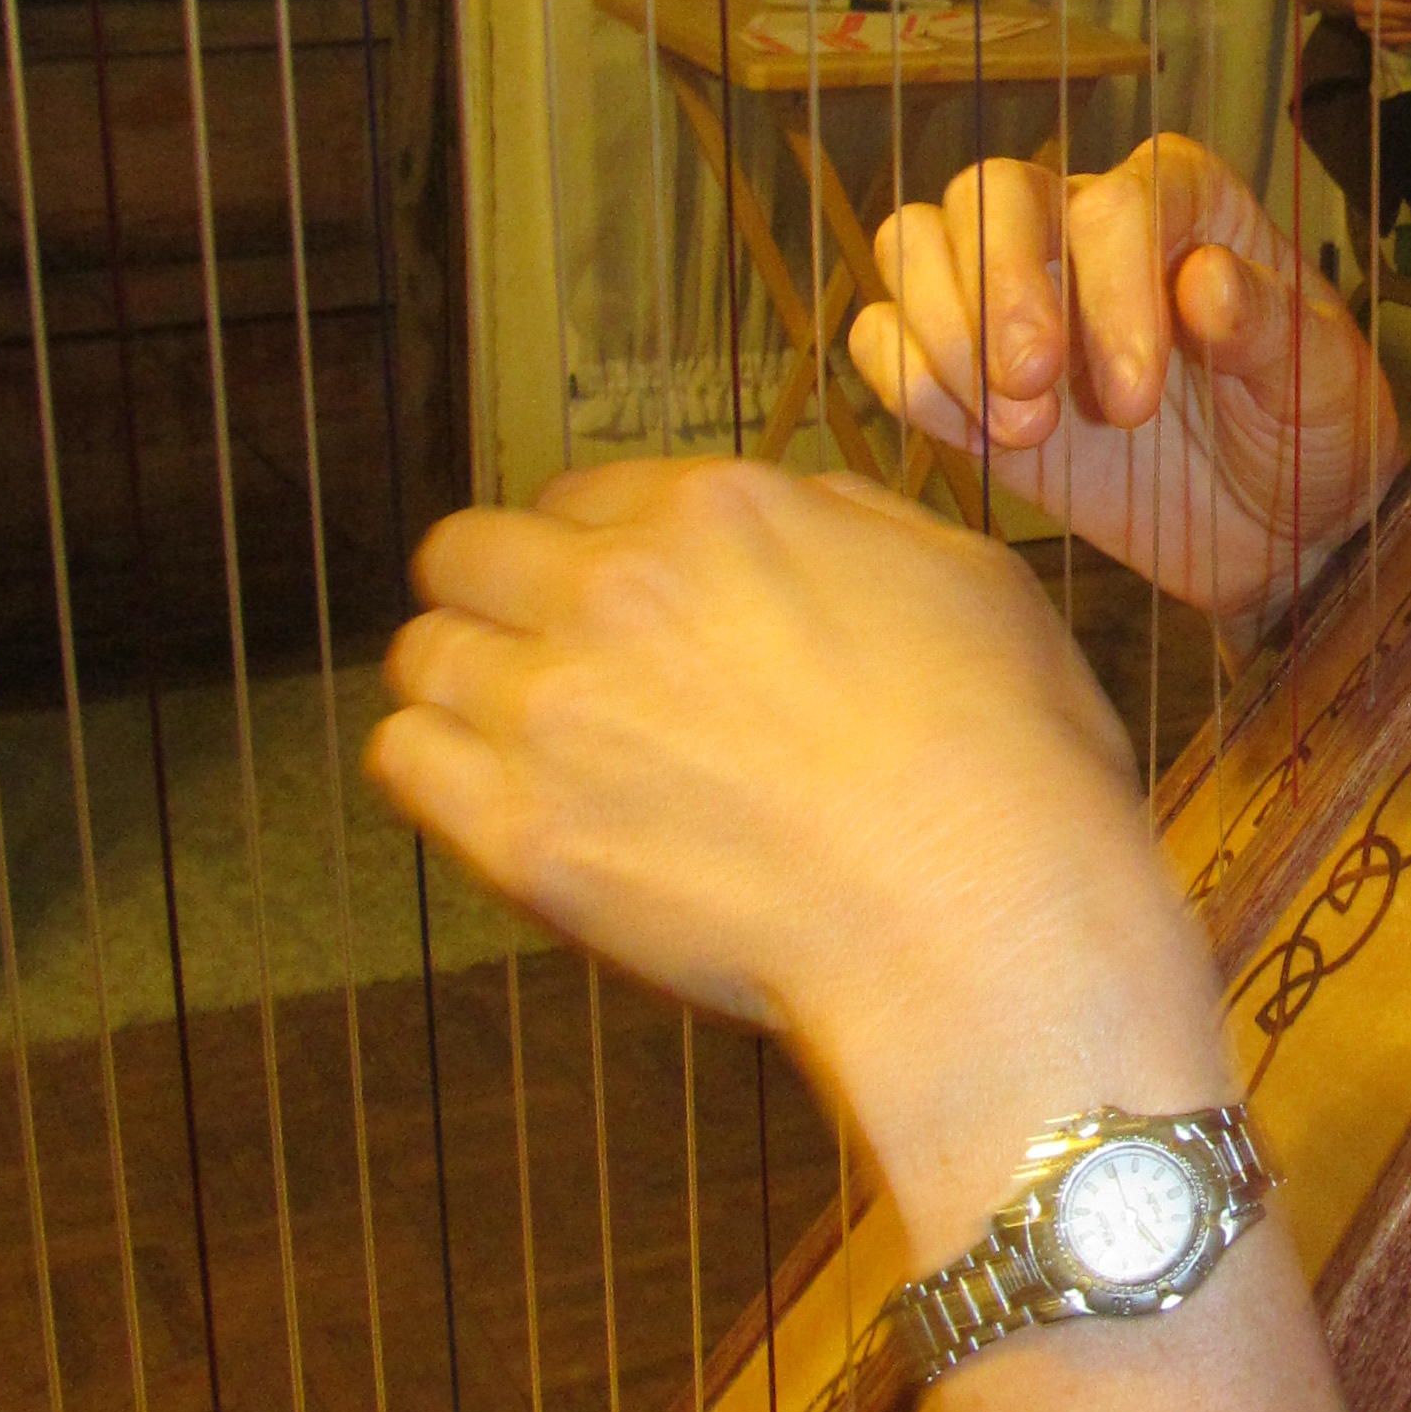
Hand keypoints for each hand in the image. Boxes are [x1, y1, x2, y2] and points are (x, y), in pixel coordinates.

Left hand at [363, 461, 1217, 1180]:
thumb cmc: (1007, 759)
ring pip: (423, 655)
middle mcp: (617, 586)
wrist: (979, 915)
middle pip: (470, 554)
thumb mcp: (967, 578)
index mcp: (723, 513)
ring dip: (461, 688)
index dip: (589, 549)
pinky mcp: (521, 833)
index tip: (606, 601)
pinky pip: (403, 759)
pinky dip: (432, 769)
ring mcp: (557, 707)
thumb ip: (853, 525)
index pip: (581, 496)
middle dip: (497, 599)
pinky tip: (485, 796)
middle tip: (540, 662)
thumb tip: (796, 514)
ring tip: (516, 741)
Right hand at [855, 135, 1399, 621]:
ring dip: (948, 333)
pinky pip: (884, 336)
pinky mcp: (965, 369)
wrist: (1274, 528)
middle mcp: (1085, 225)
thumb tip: (1202, 279)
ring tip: (1022, 429)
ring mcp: (1015, 292)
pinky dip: (910, 379)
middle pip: (990, 193)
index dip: (1110, 287)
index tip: (1136, 396)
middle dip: (1000, 288)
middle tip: (1036, 389)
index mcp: (1184, 203)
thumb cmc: (1310, 435)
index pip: (1115, 199)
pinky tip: (984, 439)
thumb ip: (1269, 329)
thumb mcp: (1326, 386)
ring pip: (917, 242)